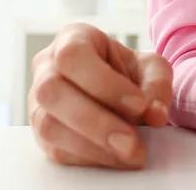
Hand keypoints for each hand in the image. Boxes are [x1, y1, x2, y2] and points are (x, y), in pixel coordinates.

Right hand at [29, 23, 172, 168]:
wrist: (120, 92)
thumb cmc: (130, 72)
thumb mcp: (152, 68)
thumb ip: (157, 85)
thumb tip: (155, 115)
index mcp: (72, 39)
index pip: (73, 55)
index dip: (103, 82)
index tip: (139, 104)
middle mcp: (47, 68)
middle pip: (52, 90)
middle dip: (96, 121)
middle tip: (132, 141)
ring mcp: (38, 102)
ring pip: (48, 124)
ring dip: (92, 145)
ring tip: (130, 153)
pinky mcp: (41, 134)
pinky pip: (56, 150)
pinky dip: (90, 158)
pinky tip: (116, 157)